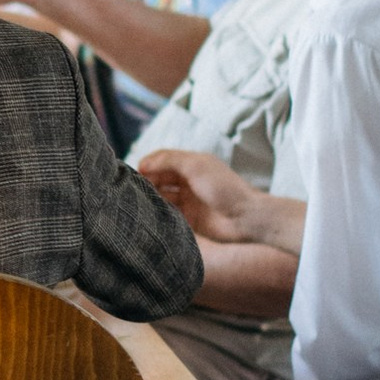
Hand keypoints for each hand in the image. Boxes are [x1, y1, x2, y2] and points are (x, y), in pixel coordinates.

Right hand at [135, 149, 297, 248]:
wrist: (246, 219)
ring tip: (138, 202)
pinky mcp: (189, 219)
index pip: (163, 159)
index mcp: (192, 164)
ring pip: (162, 196)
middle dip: (146, 180)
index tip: (136, 172)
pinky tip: (148, 214)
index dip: (148, 164)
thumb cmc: (224, 189)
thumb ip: (169, 160)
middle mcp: (189, 181)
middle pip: (160, 177)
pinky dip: (157, 212)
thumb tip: (144, 163)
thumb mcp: (196, 165)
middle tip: (133, 189)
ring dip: (150, 197)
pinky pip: (167, 213)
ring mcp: (189, 200)